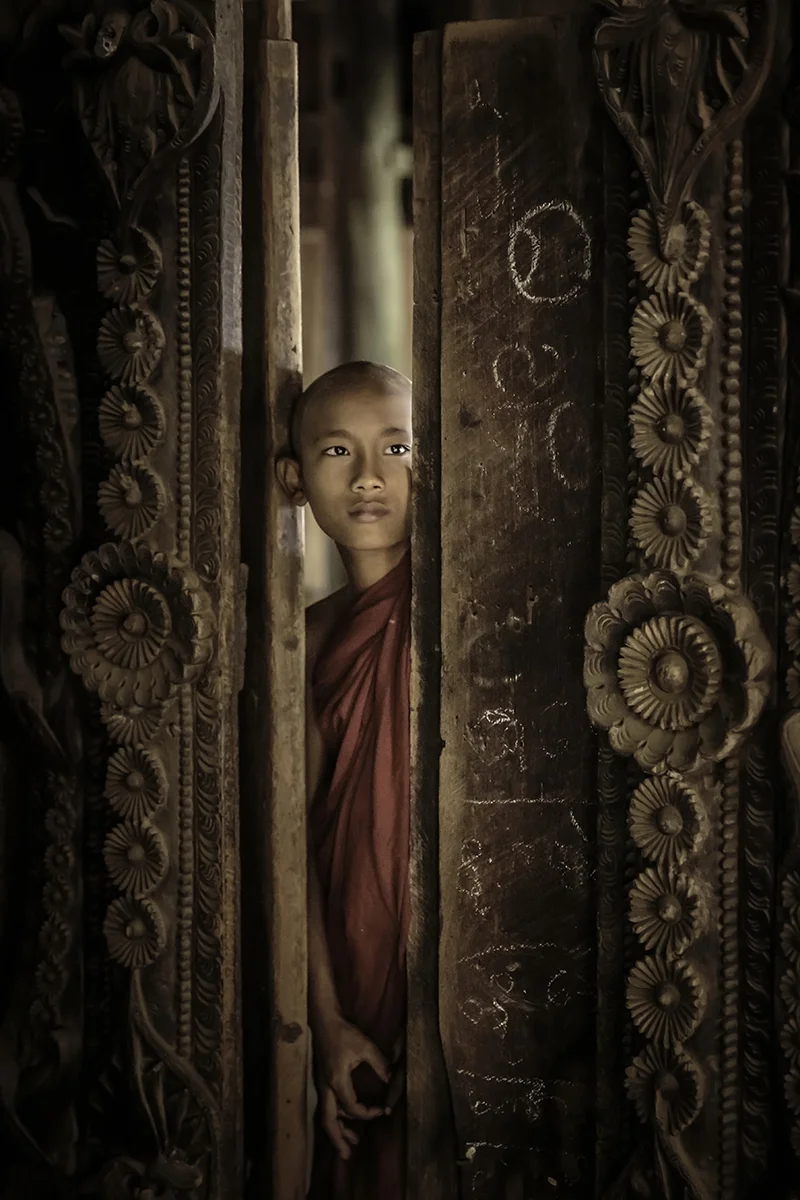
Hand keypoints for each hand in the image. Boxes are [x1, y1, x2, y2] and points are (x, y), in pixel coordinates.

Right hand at [315, 1017, 389, 1132]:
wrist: (324, 1020)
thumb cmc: (344, 1032)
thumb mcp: (365, 1045)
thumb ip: (380, 1064)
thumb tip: (391, 1080)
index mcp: (337, 1082)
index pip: (352, 1108)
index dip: (367, 1114)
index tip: (382, 1110)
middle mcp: (327, 1087)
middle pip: (328, 1121)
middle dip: (338, 1139)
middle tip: (348, 1156)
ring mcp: (323, 1084)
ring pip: (327, 1114)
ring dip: (338, 1130)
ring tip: (350, 1142)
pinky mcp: (323, 1079)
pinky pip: (328, 1105)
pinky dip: (336, 1116)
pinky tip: (345, 1118)